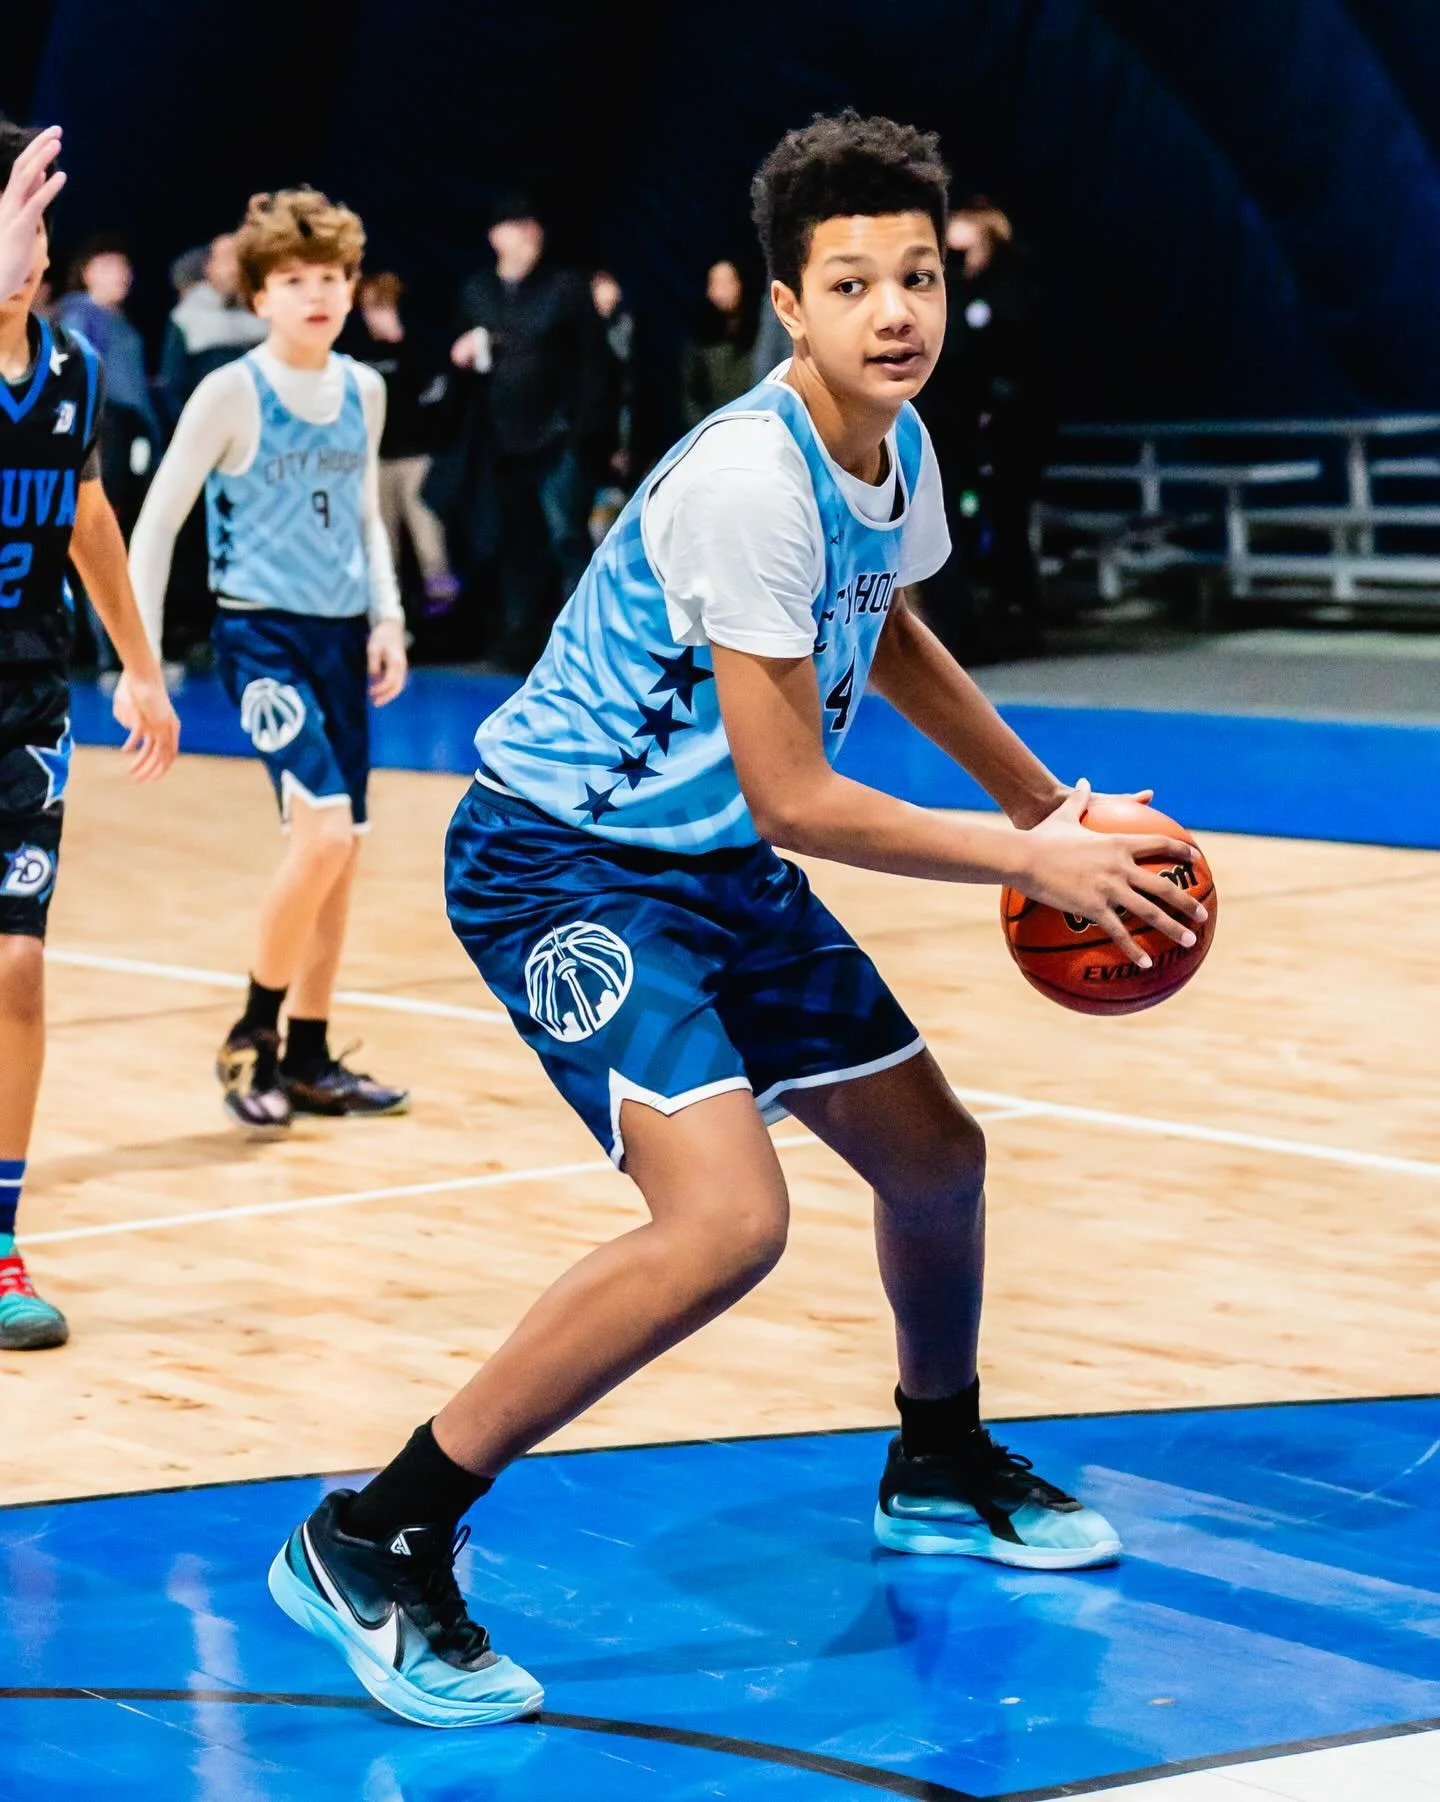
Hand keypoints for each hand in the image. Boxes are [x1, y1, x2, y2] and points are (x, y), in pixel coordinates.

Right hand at [0, 126, 64, 298]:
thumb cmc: (10, 256)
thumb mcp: (23, 224)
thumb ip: (32, 200)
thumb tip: (43, 177)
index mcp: (10, 202)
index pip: (22, 170)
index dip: (36, 152)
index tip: (51, 138)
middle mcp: (9, 202)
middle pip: (23, 166)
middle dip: (39, 146)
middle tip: (57, 130)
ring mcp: (14, 213)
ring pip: (25, 177)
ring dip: (42, 158)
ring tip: (57, 142)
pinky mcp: (21, 227)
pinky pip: (35, 202)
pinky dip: (48, 187)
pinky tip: (61, 176)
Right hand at [112, 667, 179, 781]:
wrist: (144, 675)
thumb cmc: (141, 693)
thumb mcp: (142, 713)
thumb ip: (139, 724)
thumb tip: (133, 732)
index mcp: (171, 729)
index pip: (170, 755)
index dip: (161, 768)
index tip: (151, 778)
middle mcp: (169, 730)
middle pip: (164, 759)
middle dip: (152, 773)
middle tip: (140, 782)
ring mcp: (160, 726)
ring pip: (153, 753)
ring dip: (142, 765)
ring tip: (131, 773)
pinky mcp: (149, 720)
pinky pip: (140, 738)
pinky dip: (131, 746)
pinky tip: (123, 751)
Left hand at [367, 618, 407, 704]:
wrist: (392, 625)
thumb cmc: (381, 635)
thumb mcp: (373, 648)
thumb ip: (373, 665)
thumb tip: (373, 679)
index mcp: (395, 661)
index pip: (389, 681)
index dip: (380, 689)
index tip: (370, 692)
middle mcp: (402, 666)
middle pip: (397, 687)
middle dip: (386, 697)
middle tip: (375, 703)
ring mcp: (403, 666)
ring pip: (399, 686)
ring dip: (389, 694)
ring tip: (378, 700)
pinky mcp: (401, 666)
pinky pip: (398, 681)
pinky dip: (391, 689)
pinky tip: (382, 691)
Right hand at [1013, 779, 1206, 967]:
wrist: (1025, 857)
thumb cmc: (1042, 836)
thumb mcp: (1065, 814)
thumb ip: (1080, 799)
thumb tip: (1083, 781)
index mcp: (1119, 844)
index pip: (1160, 844)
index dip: (1181, 850)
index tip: (1197, 859)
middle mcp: (1121, 867)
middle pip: (1164, 886)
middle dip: (1188, 901)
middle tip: (1204, 914)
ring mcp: (1109, 889)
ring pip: (1150, 912)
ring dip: (1173, 928)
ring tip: (1190, 941)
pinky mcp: (1093, 908)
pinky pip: (1119, 932)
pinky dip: (1134, 949)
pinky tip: (1146, 963)